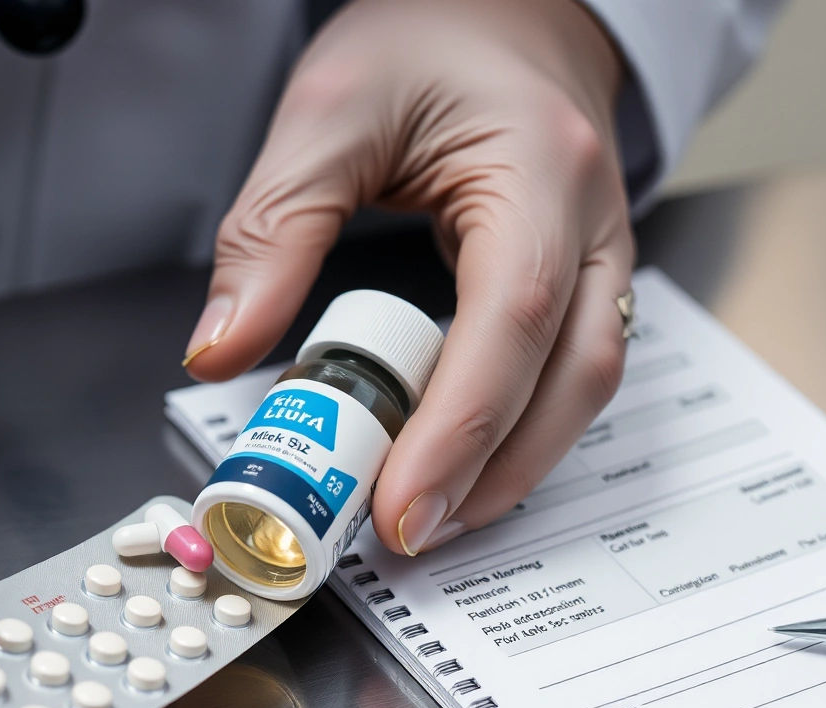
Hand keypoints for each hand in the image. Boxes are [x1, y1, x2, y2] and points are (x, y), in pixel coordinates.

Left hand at [183, 0, 633, 555]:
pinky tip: (461, 465)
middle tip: (408, 536)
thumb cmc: (426, 39)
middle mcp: (594, 218)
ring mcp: (605, 251)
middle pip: (570, 376)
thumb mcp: (327, 114)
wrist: (504, 6)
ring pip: (586, 386)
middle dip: (492, 472)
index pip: (510, 319)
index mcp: (539, 167)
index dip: (461, 427)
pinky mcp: (588, 278)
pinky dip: (520, 430)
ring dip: (513, 466)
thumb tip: (220, 353)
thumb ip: (272, 233)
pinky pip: (571, 371)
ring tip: (430, 517)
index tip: (401, 505)